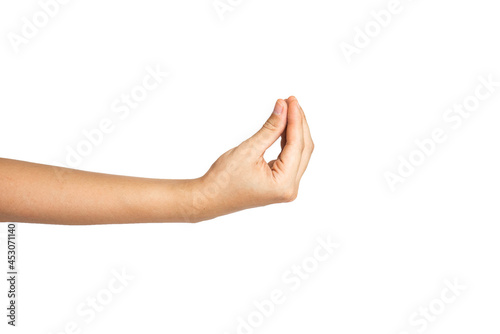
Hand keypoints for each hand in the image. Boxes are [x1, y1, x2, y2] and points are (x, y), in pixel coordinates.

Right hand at [191, 96, 313, 221]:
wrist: (208, 199)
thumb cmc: (223, 179)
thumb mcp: (249, 150)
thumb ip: (270, 128)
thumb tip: (283, 107)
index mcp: (284, 184)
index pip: (297, 145)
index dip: (295, 120)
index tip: (291, 101)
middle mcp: (290, 188)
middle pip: (303, 149)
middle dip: (298, 124)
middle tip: (290, 101)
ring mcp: (286, 187)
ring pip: (298, 153)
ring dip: (294, 131)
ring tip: (288, 109)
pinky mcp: (280, 184)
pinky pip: (290, 158)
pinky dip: (287, 142)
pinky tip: (284, 126)